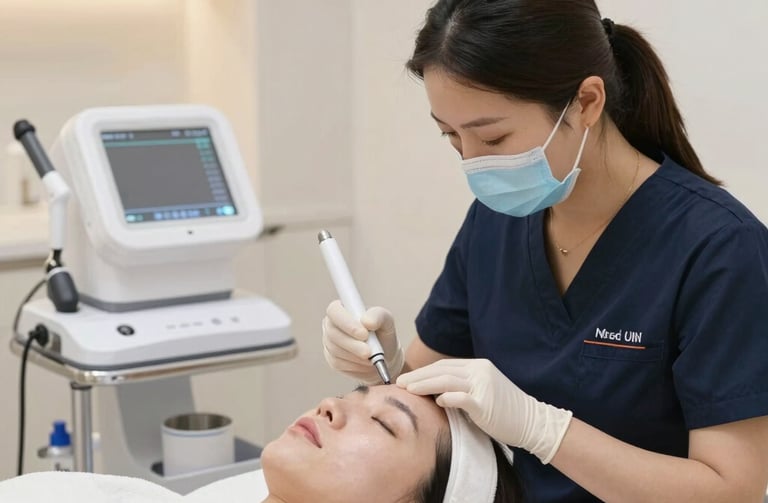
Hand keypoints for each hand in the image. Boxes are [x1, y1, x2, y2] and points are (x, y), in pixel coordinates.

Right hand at [322, 300, 404, 383]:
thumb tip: (366, 321)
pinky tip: (366, 363)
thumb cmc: (383, 333)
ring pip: (335, 350)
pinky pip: (339, 363)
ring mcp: (329, 343)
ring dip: (356, 356)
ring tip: (372, 357)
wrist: (385, 356)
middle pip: (332, 333)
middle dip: (352, 344)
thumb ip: (378, 316)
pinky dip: (355, 365)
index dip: (346, 322)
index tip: (364, 334)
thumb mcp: (386, 321)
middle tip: (369, 352)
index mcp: (342, 309)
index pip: (334, 310)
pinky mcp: (332, 359)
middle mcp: (331, 325)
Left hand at [397, 358, 571, 463]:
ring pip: (446, 380)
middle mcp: (480, 371)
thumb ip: (463, 387)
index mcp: (478, 366)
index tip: (408, 378)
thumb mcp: (484, 390)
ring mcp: (483, 386)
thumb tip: (436, 393)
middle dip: (418, 376)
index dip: (424, 371)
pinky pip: (461, 398)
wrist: (533, 422)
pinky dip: (446, 398)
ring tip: (408, 390)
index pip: (444, 366)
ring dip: (424, 385)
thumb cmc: (506, 410)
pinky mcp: (485, 403)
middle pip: (442, 370)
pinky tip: (435, 401)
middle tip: (400, 383)